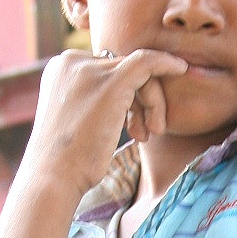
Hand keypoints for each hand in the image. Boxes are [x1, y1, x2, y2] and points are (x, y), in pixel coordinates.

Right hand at [22, 47, 188, 202]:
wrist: (53, 176)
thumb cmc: (65, 163)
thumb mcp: (75, 123)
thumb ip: (90, 103)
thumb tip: (114, 107)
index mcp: (61, 69)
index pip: (105, 70)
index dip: (127, 96)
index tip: (132, 127)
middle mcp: (72, 61)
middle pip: (122, 68)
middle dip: (140, 100)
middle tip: (147, 134)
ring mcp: (90, 69)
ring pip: (137, 71)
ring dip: (151, 103)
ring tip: (148, 136)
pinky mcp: (111, 82)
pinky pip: (147, 61)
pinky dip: (167, 64)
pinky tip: (183, 69)